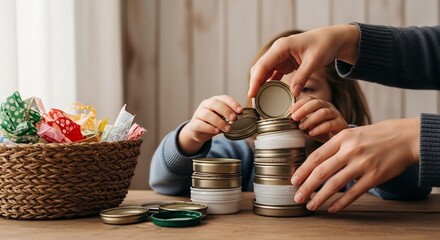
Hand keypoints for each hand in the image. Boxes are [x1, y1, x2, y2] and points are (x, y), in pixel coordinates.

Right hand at [178, 95, 241, 154]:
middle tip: (234, 119)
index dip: (233, 103)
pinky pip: (200, 124)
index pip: (224, 98)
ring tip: (228, 128)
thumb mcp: (222, 117)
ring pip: (207, 114)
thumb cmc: (212, 122)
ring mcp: (199, 114)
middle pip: (215, 104)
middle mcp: (206, 105)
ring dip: (219, 121)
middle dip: (226, 111)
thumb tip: (244, 117)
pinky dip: (209, 128)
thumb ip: (230, 116)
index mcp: (215, 101)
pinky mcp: (194, 124)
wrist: (197, 131)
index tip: (240, 111)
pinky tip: (217, 131)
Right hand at [248, 25, 358, 97]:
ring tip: (259, 100)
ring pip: (264, 72)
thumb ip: (302, 77)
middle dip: (255, 84)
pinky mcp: (284, 63)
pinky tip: (269, 95)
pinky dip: (270, 84)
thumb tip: (293, 94)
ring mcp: (279, 57)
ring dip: (261, 85)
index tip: (251, 94)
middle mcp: (277, 51)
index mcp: (281, 47)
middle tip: (254, 101)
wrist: (331, 39)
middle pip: (259, 69)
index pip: (263, 65)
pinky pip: (272, 75)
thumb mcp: (314, 61)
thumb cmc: (324, 45)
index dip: (255, 80)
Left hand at [291, 96, 348, 141]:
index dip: (299, 103)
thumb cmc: (322, 131)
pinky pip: (330, 124)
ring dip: (310, 119)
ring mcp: (335, 114)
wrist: (338, 140)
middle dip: (303, 110)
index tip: (291, 111)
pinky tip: (311, 133)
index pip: (309, 99)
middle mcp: (328, 107)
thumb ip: (301, 122)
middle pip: (316, 103)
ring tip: (302, 127)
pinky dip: (319, 128)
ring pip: (323, 112)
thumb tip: (290, 123)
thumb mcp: (309, 125)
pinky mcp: (340, 124)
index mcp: (320, 104)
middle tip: (294, 118)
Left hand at [291, 118, 419, 211]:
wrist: (404, 138)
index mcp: (342, 138)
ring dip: (320, 198)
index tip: (293, 181)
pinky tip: (332, 208)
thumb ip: (334, 146)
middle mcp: (350, 151)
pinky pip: (354, 193)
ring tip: (311, 205)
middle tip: (297, 197)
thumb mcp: (352, 134)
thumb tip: (314, 164)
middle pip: (321, 172)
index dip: (303, 171)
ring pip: (335, 184)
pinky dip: (341, 203)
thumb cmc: (374, 136)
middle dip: (306, 187)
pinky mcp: (375, 176)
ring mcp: (363, 164)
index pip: (316, 157)